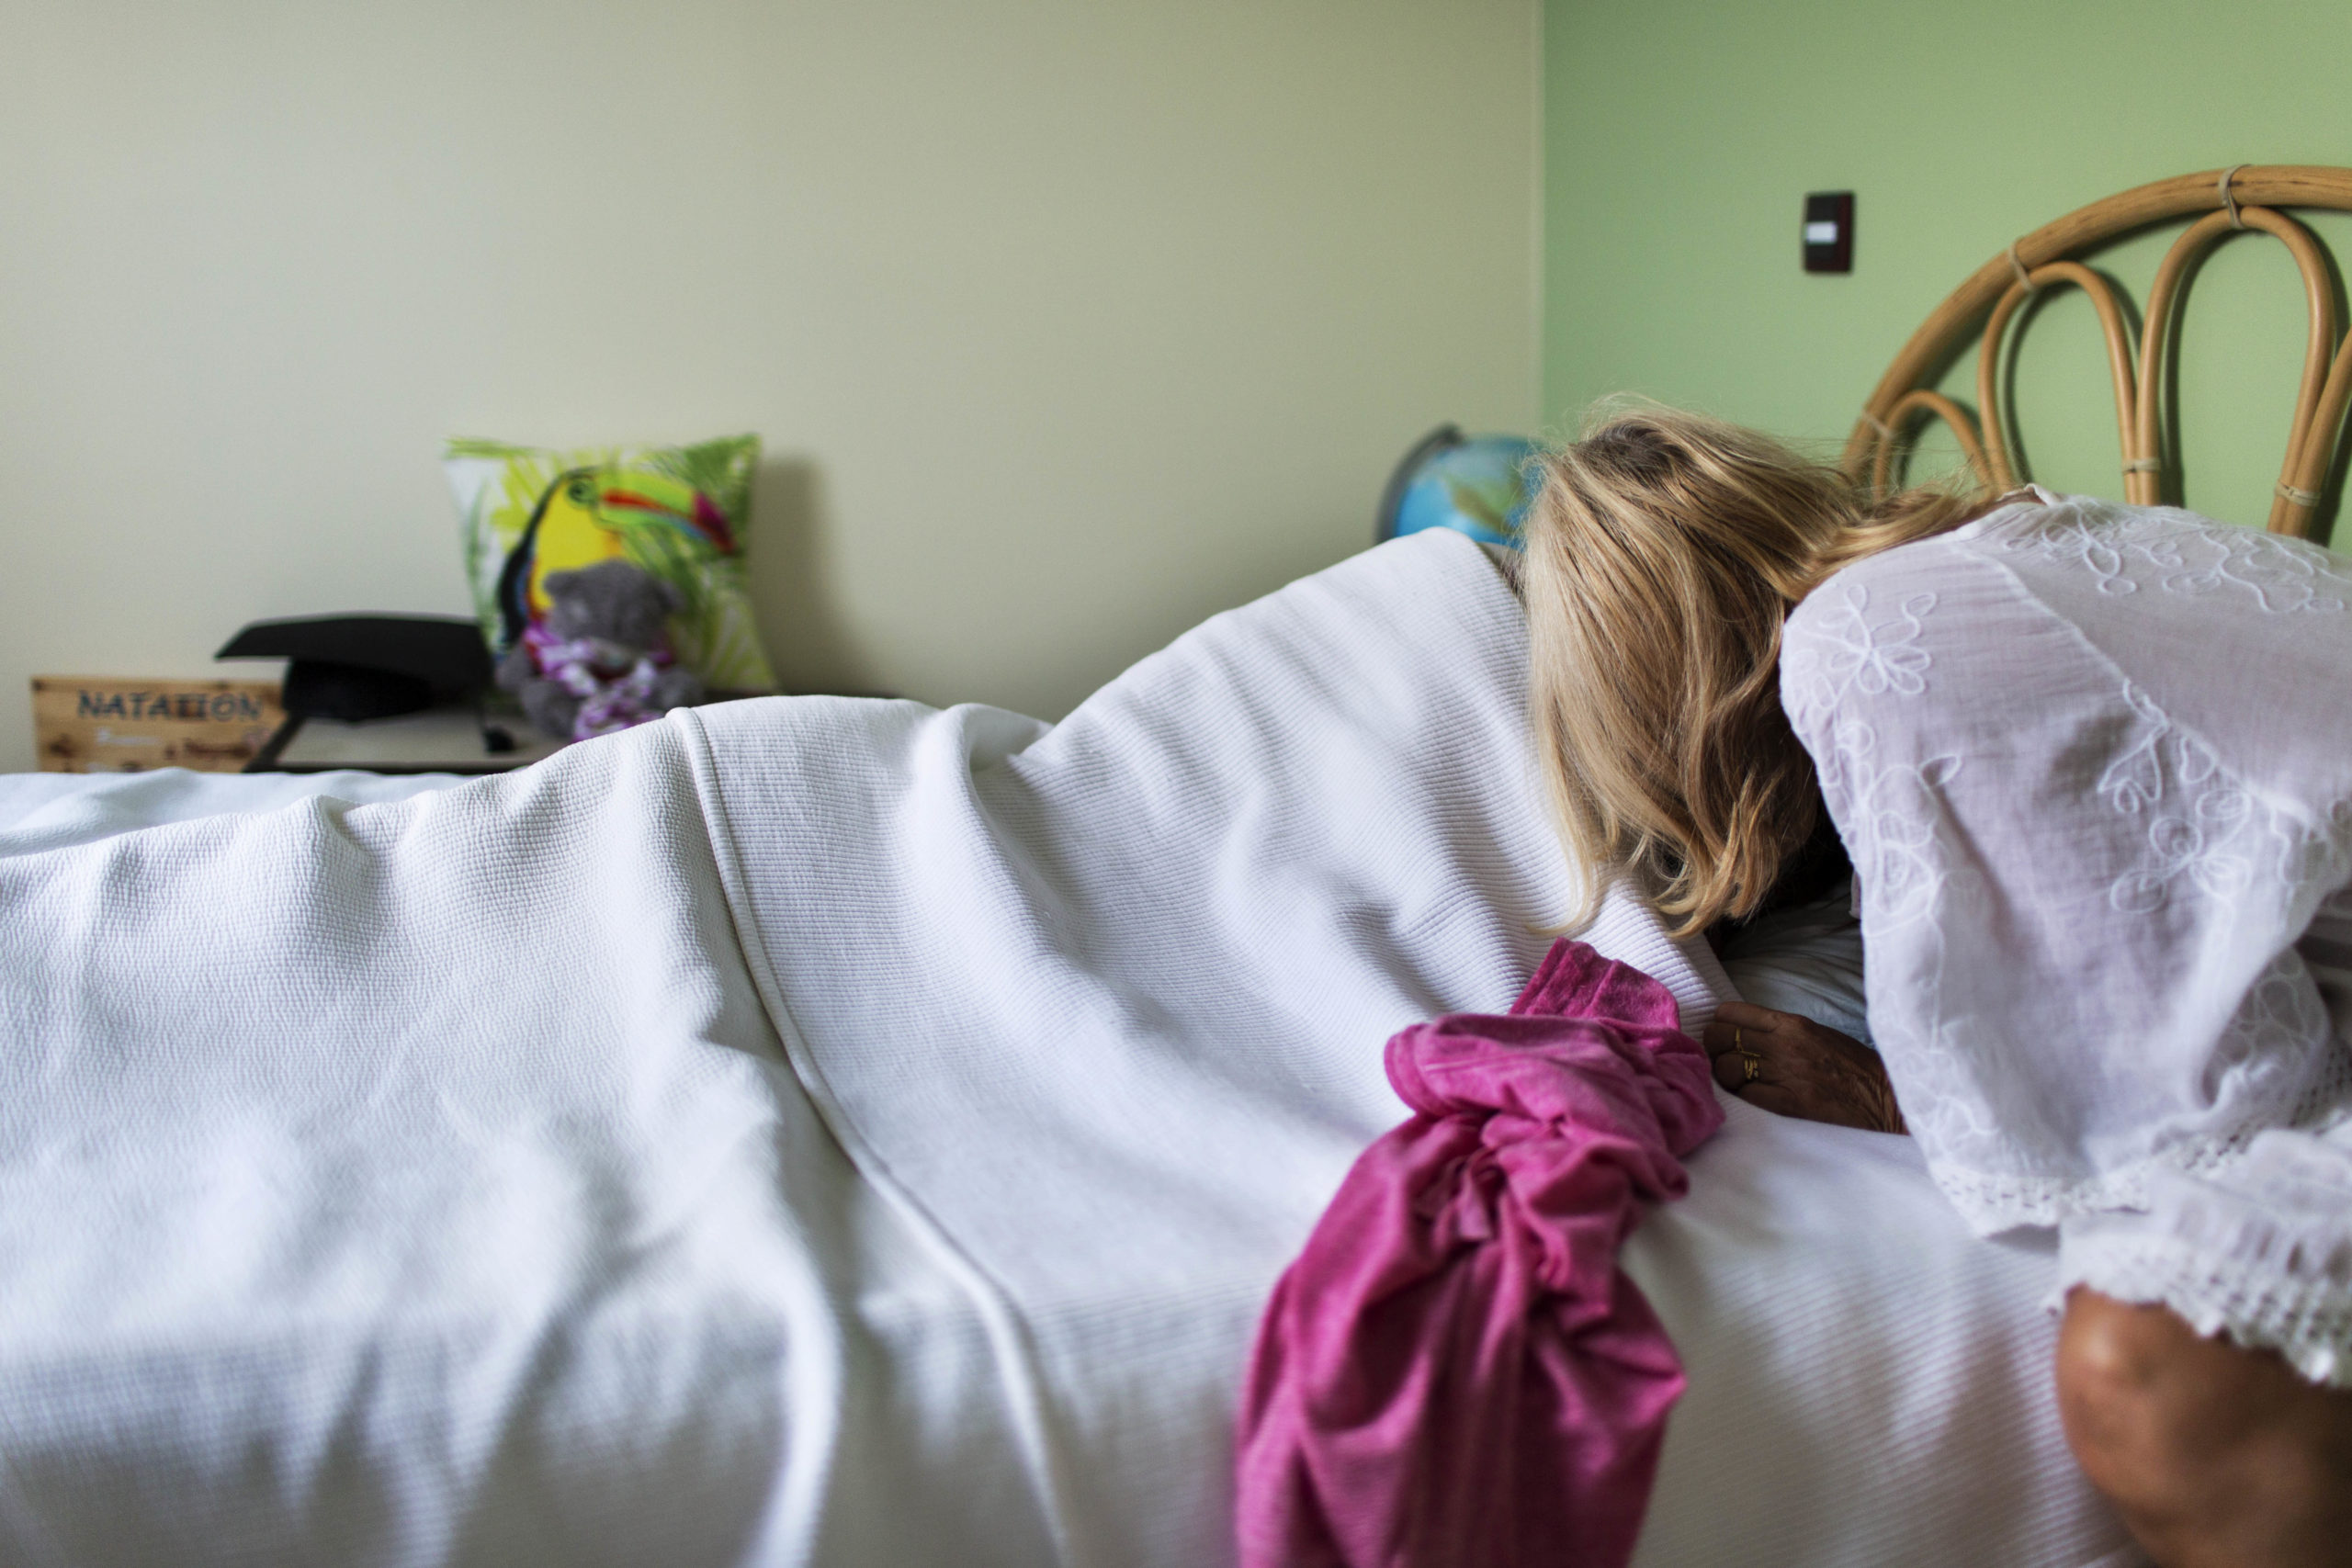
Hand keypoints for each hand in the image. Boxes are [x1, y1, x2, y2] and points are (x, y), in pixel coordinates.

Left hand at [1701, 1001, 1905, 1134]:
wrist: (1885, 1096)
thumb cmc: (1852, 1065)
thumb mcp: (1816, 1034)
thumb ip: (1780, 1031)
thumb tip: (1743, 1032)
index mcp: (1792, 1024)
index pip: (1731, 1012)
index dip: (1718, 1023)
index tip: (1720, 1032)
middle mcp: (1784, 1045)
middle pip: (1720, 1037)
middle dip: (1714, 1047)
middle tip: (1722, 1058)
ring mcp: (1785, 1074)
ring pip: (1725, 1067)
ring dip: (1724, 1075)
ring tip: (1736, 1080)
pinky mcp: (1788, 1104)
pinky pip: (1745, 1094)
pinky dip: (1742, 1095)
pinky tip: (1750, 1096)